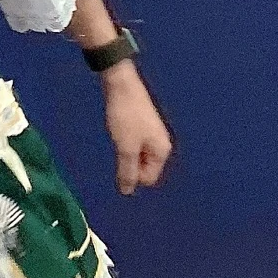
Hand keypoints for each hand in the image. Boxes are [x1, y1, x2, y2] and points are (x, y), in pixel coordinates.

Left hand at [100, 62, 172, 195]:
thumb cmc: (125, 117)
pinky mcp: (142, 125)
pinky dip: (124, 143)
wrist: (122, 85)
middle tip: (117, 148)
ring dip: (124, 153)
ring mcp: (152, 134)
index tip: (119, 161)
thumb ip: (127, 171)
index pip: (149, 178)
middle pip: (145, 168)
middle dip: (129, 164)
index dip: (132, 176)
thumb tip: (127, 193)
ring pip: (138, 155)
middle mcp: (161, 144)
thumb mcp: (125, 148)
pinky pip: (134, 144)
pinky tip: (116, 132)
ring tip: (115, 139)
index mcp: (162, 151)